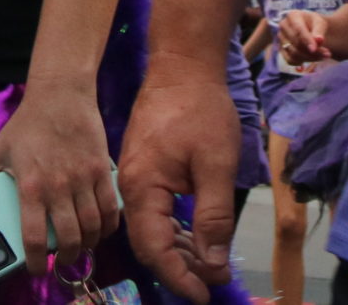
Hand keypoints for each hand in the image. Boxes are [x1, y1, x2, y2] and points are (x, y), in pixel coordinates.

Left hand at [0, 82, 117, 277]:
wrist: (61, 95)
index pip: (34, 238)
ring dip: (88, 244)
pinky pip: (112, 209)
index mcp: (30, 186)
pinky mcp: (102, 171)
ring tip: (81, 246)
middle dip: (67, 259)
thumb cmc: (28, 123)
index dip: (36, 262)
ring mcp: (83, 179)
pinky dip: (109, 226)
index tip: (36, 270)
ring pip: (93, 228)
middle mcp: (58, 187)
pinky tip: (102, 229)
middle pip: (70, 239)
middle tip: (62, 260)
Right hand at [120, 61, 240, 303]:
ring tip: (209, 267)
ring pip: (152, 229)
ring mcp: (135, 177)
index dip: (178, 278)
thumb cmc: (201, 109)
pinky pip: (155, 212)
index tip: (204, 295)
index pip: (153, 249)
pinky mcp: (145, 170)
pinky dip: (176, 230)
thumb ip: (214, 217)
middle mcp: (130, 187)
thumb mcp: (216, 164)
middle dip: (180, 269)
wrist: (183, 64)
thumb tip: (212, 264)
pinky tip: (197, 239)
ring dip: (179, 251)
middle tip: (213, 283)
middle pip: (148, 244)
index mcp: (142, 188)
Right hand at [278, 9, 331, 68]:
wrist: (309, 28)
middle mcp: (283, 27)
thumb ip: (319, 30)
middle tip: (328, 54)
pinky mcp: (282, 50)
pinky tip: (313, 58)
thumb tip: (319, 40)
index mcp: (292, 16)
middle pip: (297, 43)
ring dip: (310, 58)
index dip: (307, 40)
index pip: (298, 30)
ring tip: (323, 56)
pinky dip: (303, 62)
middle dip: (313, 51)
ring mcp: (281, 39)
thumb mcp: (320, 22)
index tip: (314, 49)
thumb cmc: (314, 23)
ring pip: (294, 54)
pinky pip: (291, 60)